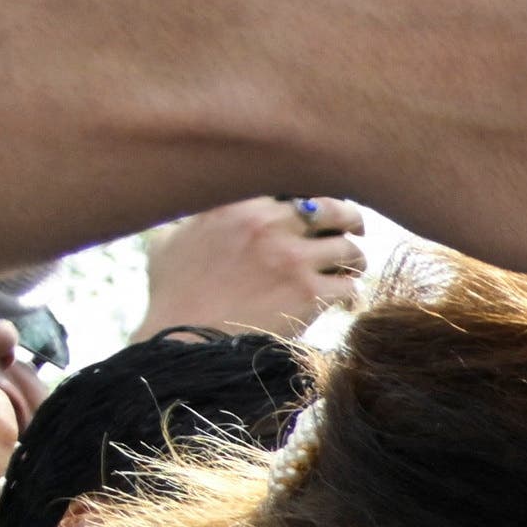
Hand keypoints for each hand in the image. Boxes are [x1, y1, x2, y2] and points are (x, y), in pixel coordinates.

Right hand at [145, 196, 372, 340]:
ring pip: (349, 249)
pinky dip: (351, 294)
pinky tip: (345, 301)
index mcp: (238, 203)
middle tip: (356, 230)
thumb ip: (197, 217)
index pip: (296, 185)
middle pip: (334, 208)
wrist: (185, 341)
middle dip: (350, 219)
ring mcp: (292, 258)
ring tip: (350, 271)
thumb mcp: (171, 240)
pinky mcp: (309, 294)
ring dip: (354, 260)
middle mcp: (268, 224)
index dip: (315, 196)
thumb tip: (203, 207)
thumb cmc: (174, 293)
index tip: (320, 207)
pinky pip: (350, 287)